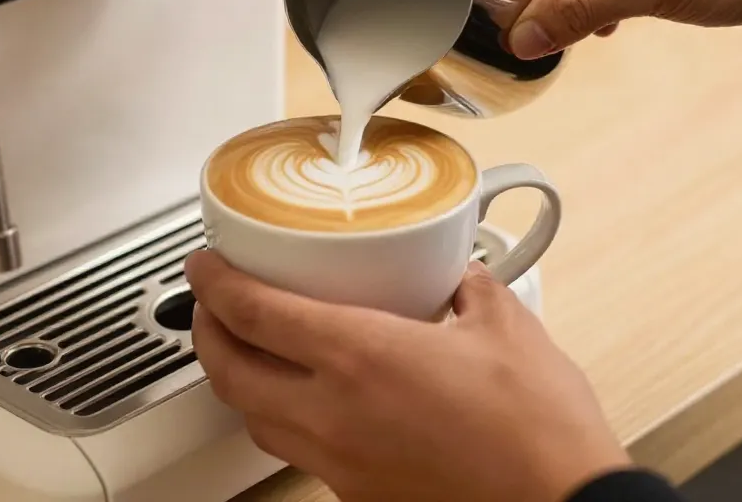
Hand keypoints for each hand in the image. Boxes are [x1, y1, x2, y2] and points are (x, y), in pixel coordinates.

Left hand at [186, 251, 630, 501]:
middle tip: (214, 303)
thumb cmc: (536, 428)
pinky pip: (298, 453)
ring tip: (252, 349)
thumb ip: (469, 287)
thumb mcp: (505, 326)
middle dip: (207, 332)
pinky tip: (314, 403)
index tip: (204, 264)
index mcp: (361, 357)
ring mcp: (341, 464)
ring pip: (254, 421)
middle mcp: (334, 415)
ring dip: (238, 380)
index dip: (214, 283)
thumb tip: (459, 275)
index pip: (253, 314)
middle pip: (230, 374)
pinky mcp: (360, 496)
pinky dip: (283, 420)